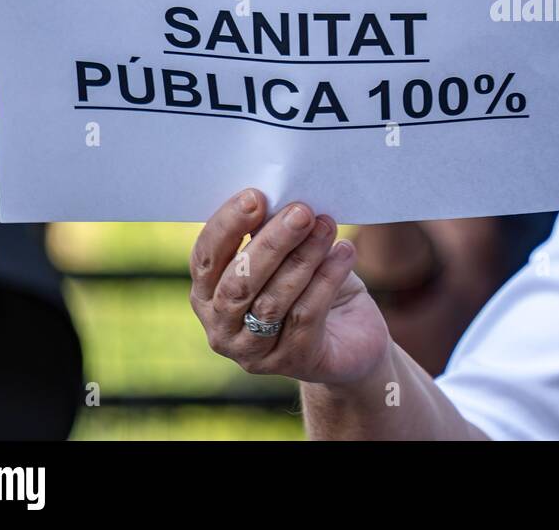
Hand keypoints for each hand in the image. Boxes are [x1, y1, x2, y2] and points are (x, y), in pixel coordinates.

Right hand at [189, 189, 391, 386]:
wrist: (352, 335)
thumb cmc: (311, 285)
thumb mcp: (287, 256)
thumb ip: (271, 234)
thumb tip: (277, 199)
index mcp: (208, 295)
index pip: (206, 259)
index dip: (227, 227)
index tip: (255, 196)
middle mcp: (221, 328)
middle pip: (238, 283)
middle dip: (271, 243)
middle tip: (301, 212)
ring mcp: (254, 351)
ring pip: (273, 301)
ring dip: (303, 258)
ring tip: (327, 227)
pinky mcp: (293, 361)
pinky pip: (306, 315)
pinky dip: (327, 279)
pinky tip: (344, 252)